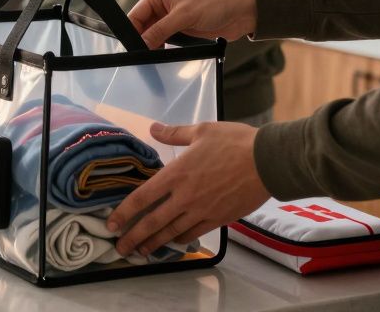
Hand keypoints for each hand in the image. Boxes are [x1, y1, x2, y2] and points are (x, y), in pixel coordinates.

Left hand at [107, 121, 269, 256]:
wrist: (268, 161)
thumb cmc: (234, 142)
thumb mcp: (201, 131)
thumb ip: (174, 133)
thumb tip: (153, 127)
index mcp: (177, 173)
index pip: (143, 196)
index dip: (125, 212)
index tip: (112, 223)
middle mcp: (185, 196)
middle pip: (153, 221)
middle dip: (134, 237)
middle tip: (120, 248)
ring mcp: (202, 210)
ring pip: (172, 232)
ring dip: (154, 243)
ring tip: (141, 251)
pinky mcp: (219, 219)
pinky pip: (194, 234)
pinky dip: (180, 240)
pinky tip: (173, 243)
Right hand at [129, 0, 257, 48]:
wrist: (240, 12)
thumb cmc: (214, 3)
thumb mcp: (184, 16)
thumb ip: (160, 30)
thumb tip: (142, 44)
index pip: (135, 15)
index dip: (131, 32)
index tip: (129, 49)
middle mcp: (161, 5)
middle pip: (142, 27)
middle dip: (141, 41)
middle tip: (140, 57)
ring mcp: (170, 18)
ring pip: (152, 35)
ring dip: (151, 46)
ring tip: (150, 58)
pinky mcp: (180, 29)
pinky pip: (164, 41)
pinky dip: (161, 49)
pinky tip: (161, 56)